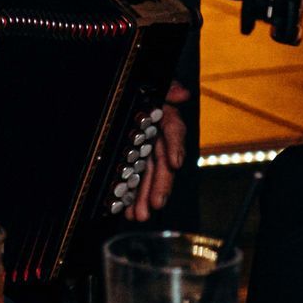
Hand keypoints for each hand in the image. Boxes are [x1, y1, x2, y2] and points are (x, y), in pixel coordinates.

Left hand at [127, 81, 190, 220]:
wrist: (121, 92)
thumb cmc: (140, 89)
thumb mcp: (152, 86)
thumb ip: (166, 88)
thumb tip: (181, 92)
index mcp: (163, 118)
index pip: (173, 131)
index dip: (175, 146)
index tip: (175, 163)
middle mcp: (157, 137)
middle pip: (162, 163)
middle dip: (159, 186)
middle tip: (155, 205)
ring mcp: (145, 149)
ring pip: (148, 175)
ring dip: (145, 197)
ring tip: (138, 215)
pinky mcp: (132, 159)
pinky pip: (134, 177)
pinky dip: (131, 194)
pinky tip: (126, 209)